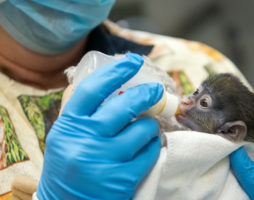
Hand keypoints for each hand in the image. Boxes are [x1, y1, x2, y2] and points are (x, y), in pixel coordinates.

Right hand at [37, 53, 162, 199]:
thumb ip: (86, 112)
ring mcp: (104, 160)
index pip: (94, 89)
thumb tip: (115, 85)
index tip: (133, 61)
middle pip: (125, 105)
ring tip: (145, 129)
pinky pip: (150, 152)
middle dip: (147, 94)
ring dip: (150, 126)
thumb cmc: (69, 164)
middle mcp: (84, 140)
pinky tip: (144, 148)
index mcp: (68, 125)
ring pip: (143, 129)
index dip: (116, 71)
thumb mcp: (67, 135)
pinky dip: (152, 146)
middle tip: (156, 90)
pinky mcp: (121, 179)